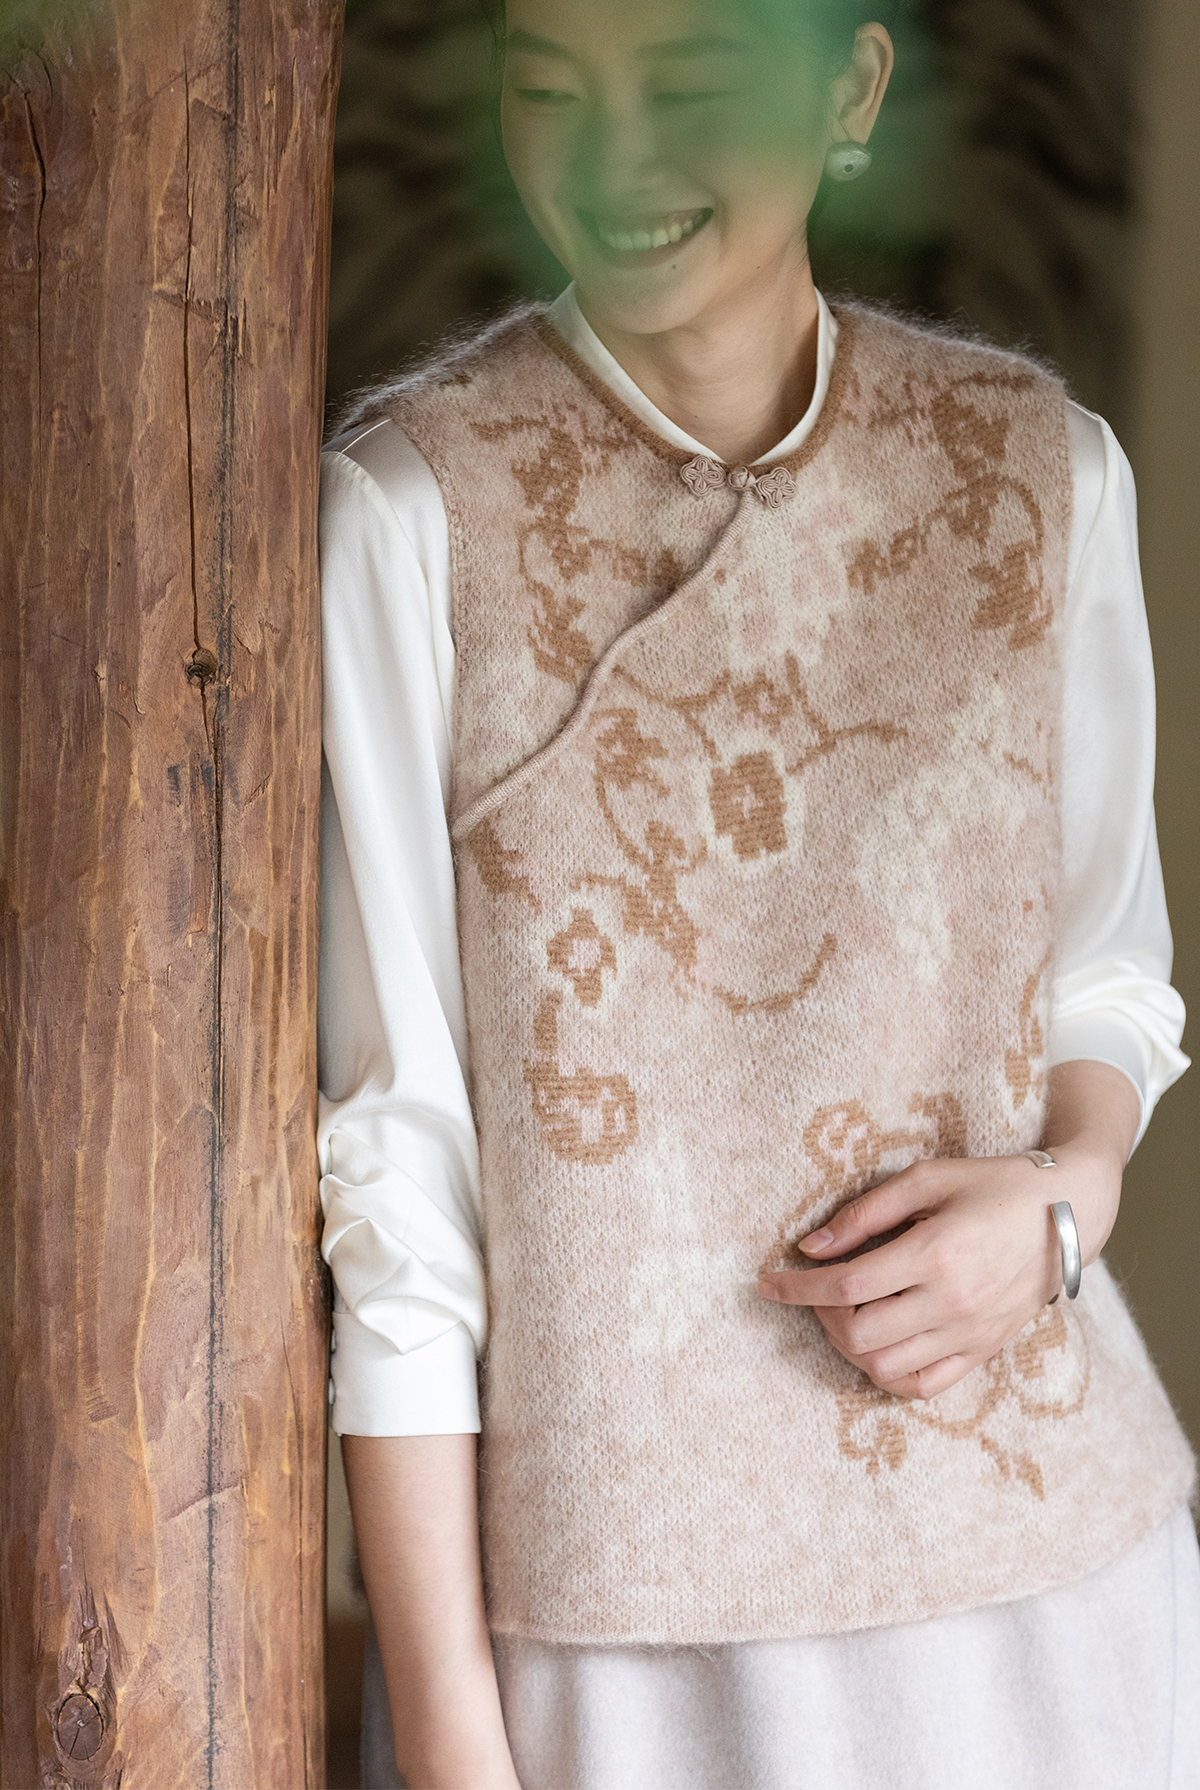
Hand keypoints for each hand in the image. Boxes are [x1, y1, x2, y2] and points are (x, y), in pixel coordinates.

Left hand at [756, 1061, 1138, 1399]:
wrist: (1067, 1214)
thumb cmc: (992, 1185)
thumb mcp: (927, 1178)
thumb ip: (865, 1213)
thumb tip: (811, 1246)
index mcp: (936, 1253)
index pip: (846, 1286)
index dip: (798, 1288)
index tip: (766, 1283)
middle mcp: (952, 1303)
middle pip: (859, 1334)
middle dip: (820, 1316)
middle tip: (816, 1289)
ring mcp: (970, 1334)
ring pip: (885, 1367)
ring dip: (849, 1345)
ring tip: (844, 1312)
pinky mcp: (982, 1352)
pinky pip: (922, 1386)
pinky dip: (886, 1373)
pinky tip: (875, 1343)